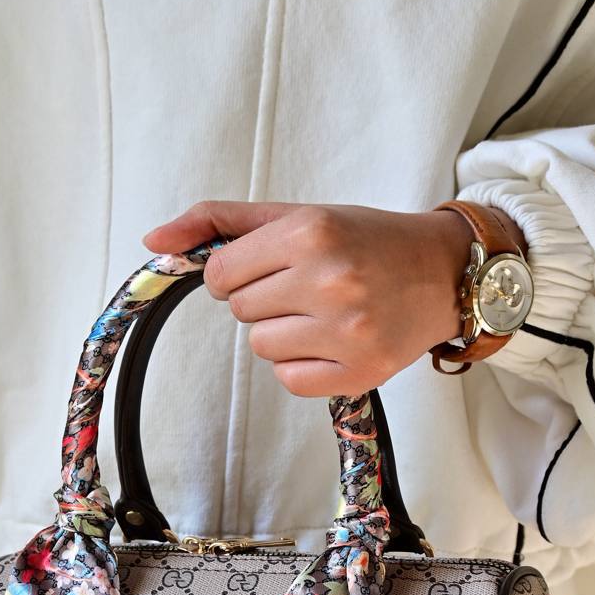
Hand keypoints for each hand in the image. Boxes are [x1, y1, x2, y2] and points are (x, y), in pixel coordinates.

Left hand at [142, 201, 487, 396]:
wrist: (443, 273)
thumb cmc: (365, 241)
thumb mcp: (297, 215)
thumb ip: (219, 222)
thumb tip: (151, 242)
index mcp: (312, 233)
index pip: (221, 273)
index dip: (237, 273)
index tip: (269, 268)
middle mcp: (331, 281)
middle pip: (240, 310)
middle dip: (263, 298)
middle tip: (308, 287)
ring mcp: (347, 332)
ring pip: (261, 346)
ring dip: (281, 333)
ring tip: (323, 313)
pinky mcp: (358, 373)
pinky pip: (288, 378)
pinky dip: (301, 364)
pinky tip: (333, 341)